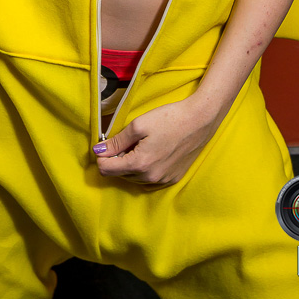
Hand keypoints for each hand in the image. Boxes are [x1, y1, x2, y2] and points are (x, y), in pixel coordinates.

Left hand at [92, 98, 218, 187]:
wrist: (200, 120)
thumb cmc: (169, 118)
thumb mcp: (139, 125)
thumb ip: (117, 140)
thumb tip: (98, 151)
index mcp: (139, 164)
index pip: (107, 169)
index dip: (102, 156)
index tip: (106, 143)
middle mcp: (149, 178)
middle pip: (120, 174)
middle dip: (118, 158)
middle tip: (128, 140)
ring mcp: (162, 180)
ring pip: (134, 178)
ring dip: (131, 164)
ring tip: (141, 144)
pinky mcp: (173, 178)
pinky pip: (150, 178)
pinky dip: (145, 168)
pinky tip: (154, 151)